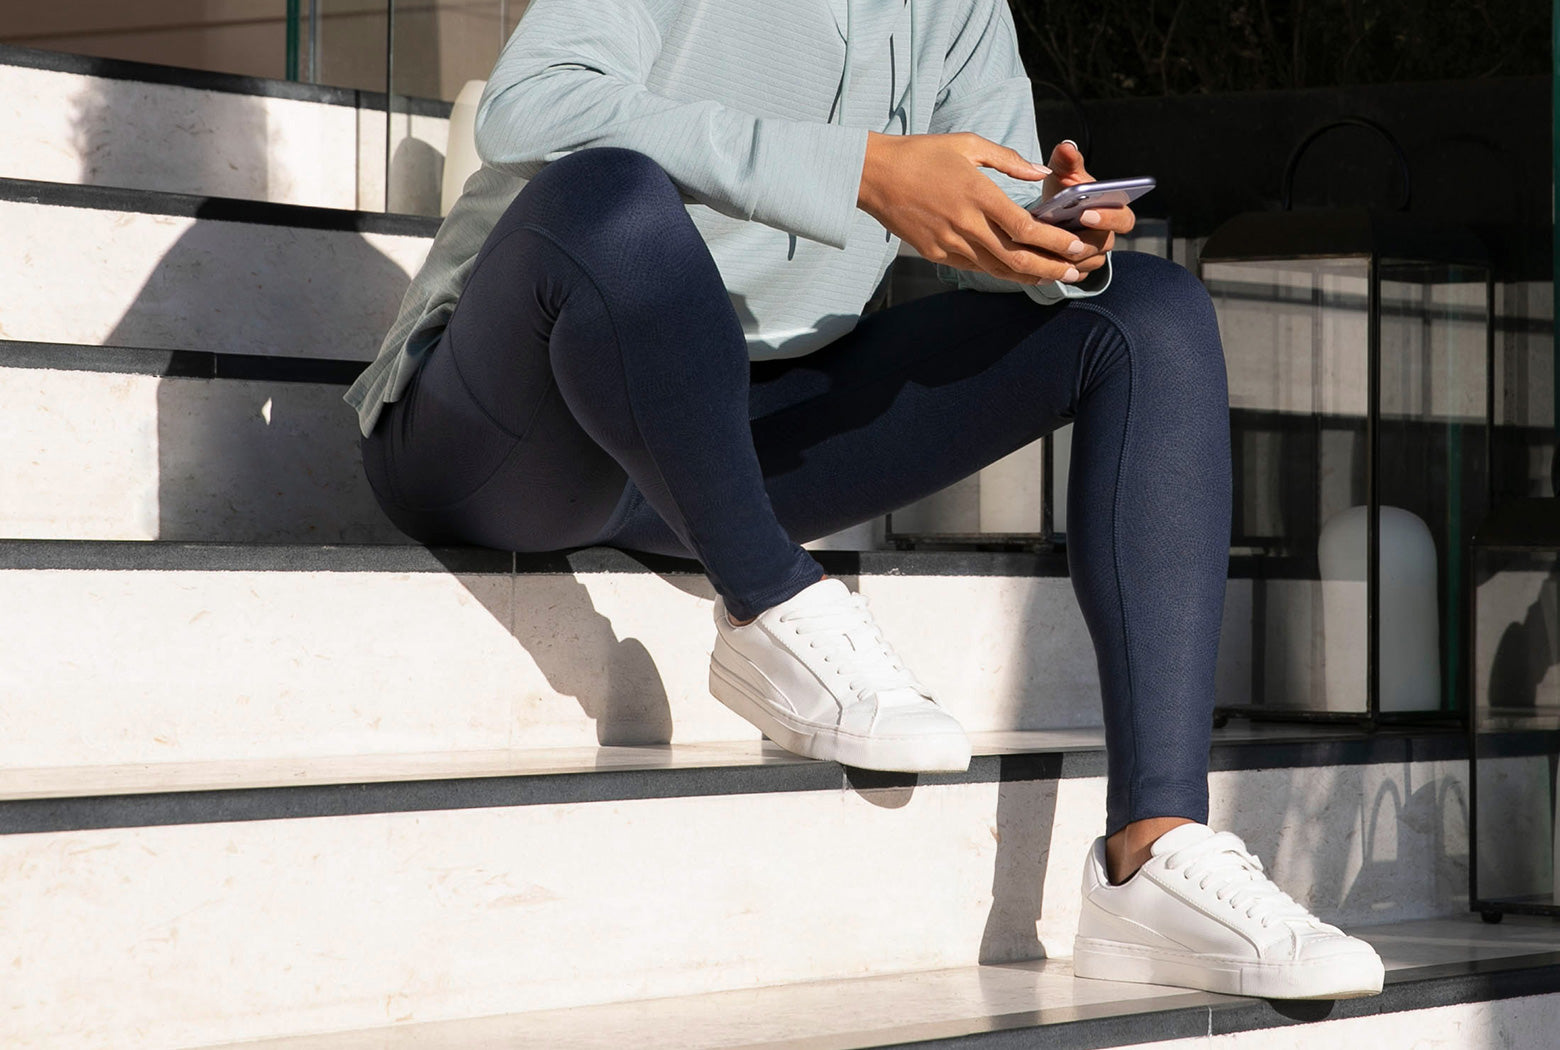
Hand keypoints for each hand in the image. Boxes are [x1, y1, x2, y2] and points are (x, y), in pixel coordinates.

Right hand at [857, 131, 1102, 284]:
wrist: (874, 174)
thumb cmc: (922, 153)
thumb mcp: (968, 144)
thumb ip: (1008, 160)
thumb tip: (1040, 171)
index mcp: (977, 194)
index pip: (1025, 228)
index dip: (1054, 242)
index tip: (1076, 246)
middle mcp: (965, 224)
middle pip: (1016, 258)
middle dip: (1050, 268)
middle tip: (1074, 274)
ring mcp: (948, 242)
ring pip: (996, 269)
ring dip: (1027, 275)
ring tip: (1052, 277)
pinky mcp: (933, 252)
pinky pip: (972, 266)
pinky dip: (997, 270)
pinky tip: (1014, 270)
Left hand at [1038, 140, 1134, 268]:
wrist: (1052, 216)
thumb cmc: (1064, 192)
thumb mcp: (1064, 175)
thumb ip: (1067, 162)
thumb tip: (1066, 147)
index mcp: (1114, 210)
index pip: (1124, 218)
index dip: (1109, 218)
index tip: (1086, 213)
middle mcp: (1109, 236)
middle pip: (1103, 245)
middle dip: (1081, 241)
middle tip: (1060, 235)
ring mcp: (1096, 255)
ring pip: (1088, 263)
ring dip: (1067, 256)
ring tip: (1044, 246)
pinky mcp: (1081, 271)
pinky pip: (1074, 276)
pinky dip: (1059, 269)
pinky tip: (1042, 259)